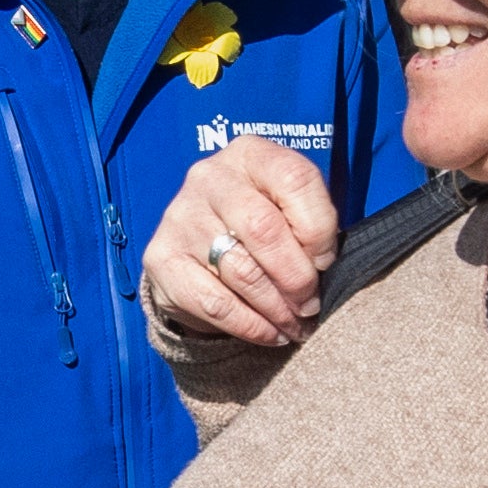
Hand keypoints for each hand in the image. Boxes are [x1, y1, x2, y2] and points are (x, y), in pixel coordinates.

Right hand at [144, 137, 338, 350]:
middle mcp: (209, 177)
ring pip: (241, 272)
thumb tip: (319, 266)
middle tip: (310, 303)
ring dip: (277, 308)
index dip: (320, 228)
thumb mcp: (290, 208)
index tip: (326, 261)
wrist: (200, 249)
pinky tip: (270, 334)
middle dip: (296, 276)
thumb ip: (311, 222)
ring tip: (296, 324)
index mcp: (249, 153)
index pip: (295, 179)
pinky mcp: (161, 258)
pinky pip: (214, 303)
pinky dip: (251, 326)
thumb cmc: (262, 225)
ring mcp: (180, 217)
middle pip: (264, 228)